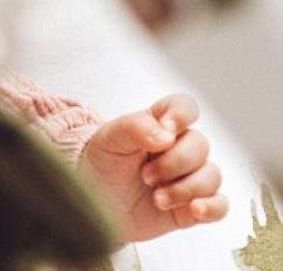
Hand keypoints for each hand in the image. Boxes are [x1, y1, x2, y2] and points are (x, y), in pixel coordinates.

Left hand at [77, 94, 226, 241]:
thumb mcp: (108, 139)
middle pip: (200, 145)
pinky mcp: (193, 206)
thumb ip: (135, 128)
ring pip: (212, 175)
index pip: (183, 107)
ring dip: (186, 189)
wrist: (96, 205)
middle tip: (145, 176)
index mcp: (158, 125)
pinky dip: (211, 207)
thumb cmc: (103, 165)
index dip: (182, 115)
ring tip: (158, 199)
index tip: (167, 129)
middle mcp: (178, 148)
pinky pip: (220, 205)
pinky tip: (192, 209)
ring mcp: (187, 177)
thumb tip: (167, 135)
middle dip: (174, 163)